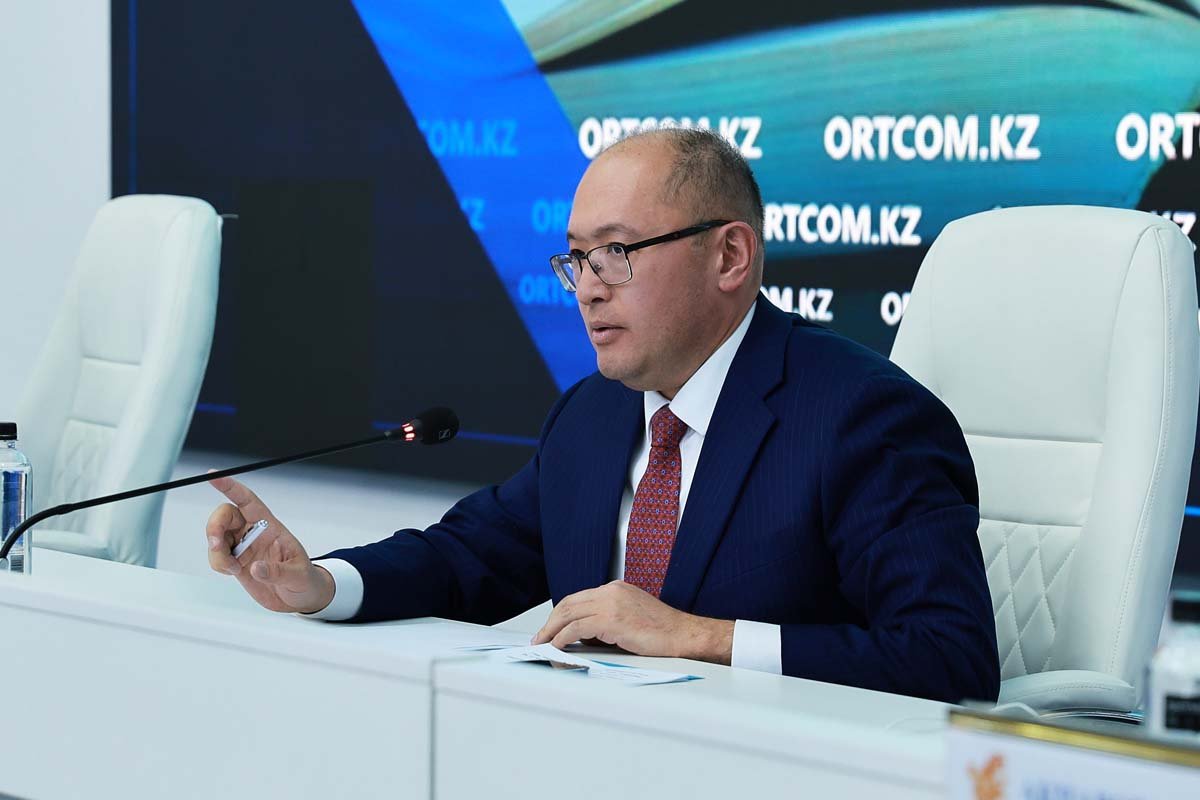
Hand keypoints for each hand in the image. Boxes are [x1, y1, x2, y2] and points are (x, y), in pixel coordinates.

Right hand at [205, 476, 333, 613]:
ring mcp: (243, 547)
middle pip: (225, 515)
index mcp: (271, 527)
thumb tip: (256, 568)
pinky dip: (218, 564)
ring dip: (216, 551)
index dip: (231, 487)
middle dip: (214, 526)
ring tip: (232, 568)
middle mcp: (254, 533)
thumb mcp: (298, 575)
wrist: (300, 597)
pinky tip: (233, 571)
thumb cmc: (305, 579)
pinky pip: (216, 556)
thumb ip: (277, 572)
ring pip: (216, 537)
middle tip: (216, 544)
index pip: (248, 501)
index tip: (214, 476)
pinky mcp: (236, 562)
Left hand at [531, 580, 733, 663]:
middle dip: (550, 622)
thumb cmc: (663, 632)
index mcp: (615, 588)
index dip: (560, 614)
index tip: (551, 629)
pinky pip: (576, 628)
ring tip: (543, 645)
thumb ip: (608, 620)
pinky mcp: (612, 620)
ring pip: (568, 614)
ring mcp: (611, 603)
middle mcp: (611, 591)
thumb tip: (583, 637)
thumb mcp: (631, 617)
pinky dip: (562, 638)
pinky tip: (558, 648)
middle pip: (569, 603)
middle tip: (540, 638)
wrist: (684, 635)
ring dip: (551, 631)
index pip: (578, 598)